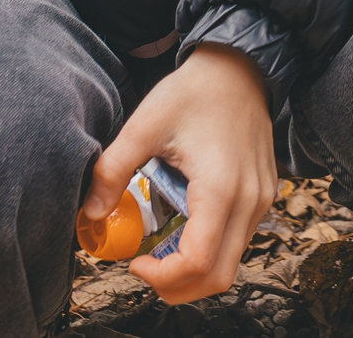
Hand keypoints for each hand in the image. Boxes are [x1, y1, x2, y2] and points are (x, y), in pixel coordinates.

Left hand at [80, 45, 278, 303]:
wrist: (238, 66)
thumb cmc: (195, 91)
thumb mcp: (145, 124)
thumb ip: (113, 169)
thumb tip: (90, 213)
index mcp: (221, 187)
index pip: (199, 262)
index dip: (163, 277)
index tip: (135, 262)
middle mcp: (249, 200)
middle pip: (219, 277)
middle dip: (177, 287)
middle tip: (144, 267)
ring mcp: (261, 200)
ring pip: (232, 264)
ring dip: (193, 271)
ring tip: (160, 248)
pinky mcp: (262, 195)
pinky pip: (239, 242)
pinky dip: (209, 251)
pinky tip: (183, 228)